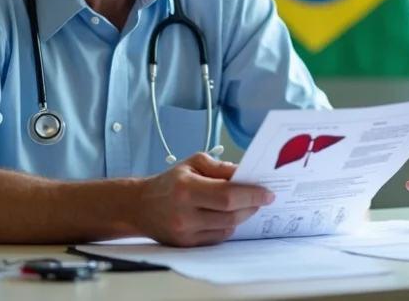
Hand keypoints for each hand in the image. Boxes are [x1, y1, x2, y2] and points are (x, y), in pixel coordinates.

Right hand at [134, 152, 273, 246]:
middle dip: (252, 205)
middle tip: (263, 197)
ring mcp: (186, 233)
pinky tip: (229, 215)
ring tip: (248, 204)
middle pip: (230, 215)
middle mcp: (185, 214)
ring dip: (243, 216)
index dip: (251, 195)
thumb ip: (220, 167)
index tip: (268, 192)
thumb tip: (246, 173)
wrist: (141, 206)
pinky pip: (218, 238)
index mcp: (186, 189)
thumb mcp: (193, 163)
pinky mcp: (188, 245)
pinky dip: (229, 226)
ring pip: (227, 228)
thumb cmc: (170, 182)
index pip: (227, 196)